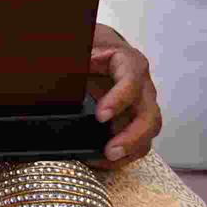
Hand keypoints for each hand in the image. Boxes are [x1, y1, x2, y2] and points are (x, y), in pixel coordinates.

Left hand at [89, 24, 161, 165]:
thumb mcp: (82, 46)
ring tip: (107, 160)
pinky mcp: (137, 120)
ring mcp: (143, 106)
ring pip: (148, 132)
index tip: (100, 116)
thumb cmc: (90, 47)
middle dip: (131, 136)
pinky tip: (106, 160)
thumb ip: (77, 55)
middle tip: (110, 150)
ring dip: (131, 149)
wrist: (100, 50)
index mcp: (130, 63)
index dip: (118, 100)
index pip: (131, 82)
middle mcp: (143, 86)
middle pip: (149, 115)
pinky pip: (140, 141)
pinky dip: (126, 154)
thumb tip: (58, 64)